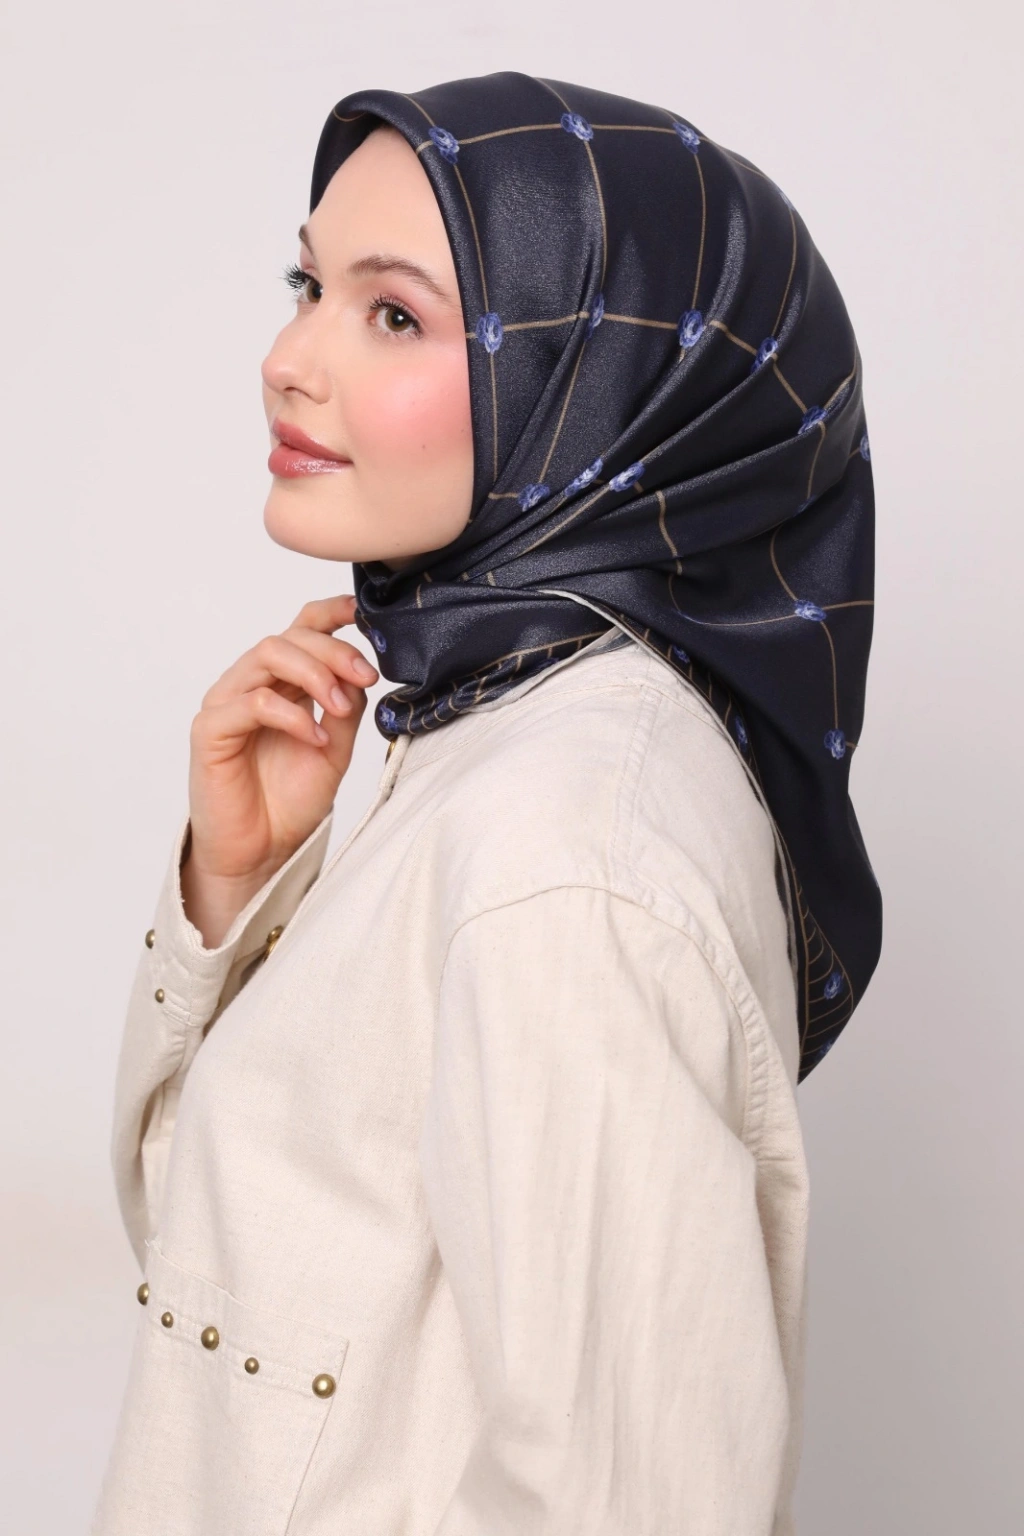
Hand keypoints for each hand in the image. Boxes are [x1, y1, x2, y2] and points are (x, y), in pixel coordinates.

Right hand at [180, 594, 377, 943]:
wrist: (263, 851)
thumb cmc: (291, 800)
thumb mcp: (336, 749)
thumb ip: (346, 708)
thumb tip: (360, 673)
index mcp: (283, 682)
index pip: (302, 629)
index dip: (331, 613)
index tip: (363, 615)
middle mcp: (252, 683)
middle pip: (289, 636)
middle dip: (334, 651)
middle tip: (366, 677)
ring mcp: (228, 703)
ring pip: (268, 654)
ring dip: (314, 674)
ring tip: (341, 708)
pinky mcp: (210, 729)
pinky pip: (252, 701)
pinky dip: (292, 715)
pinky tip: (315, 738)